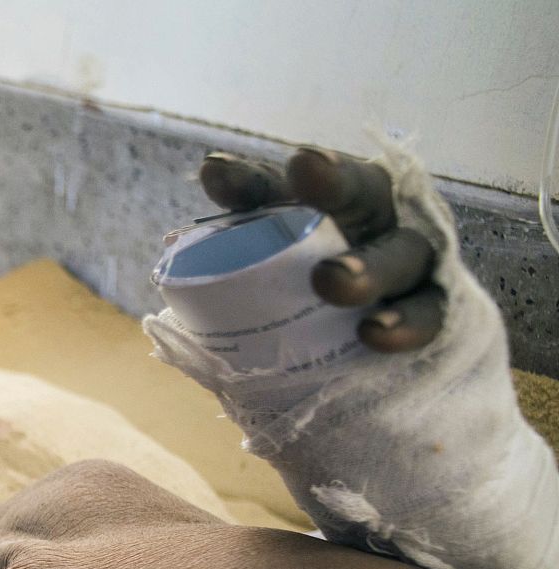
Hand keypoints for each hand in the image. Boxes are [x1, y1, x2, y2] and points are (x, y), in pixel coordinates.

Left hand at [197, 147, 445, 352]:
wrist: (369, 353)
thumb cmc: (301, 302)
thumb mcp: (263, 275)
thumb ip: (231, 252)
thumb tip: (181, 243)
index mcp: (321, 203)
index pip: (282, 183)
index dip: (249, 178)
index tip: (215, 174)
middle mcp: (371, 218)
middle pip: (359, 191)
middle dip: (332, 180)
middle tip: (305, 170)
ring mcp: (408, 260)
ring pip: (398, 254)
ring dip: (365, 266)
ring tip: (331, 281)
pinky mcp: (433, 305)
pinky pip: (427, 313)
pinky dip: (403, 323)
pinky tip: (374, 335)